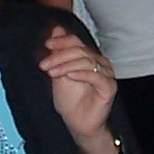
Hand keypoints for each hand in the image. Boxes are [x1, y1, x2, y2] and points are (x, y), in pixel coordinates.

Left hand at [37, 26, 118, 153]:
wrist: (77, 123)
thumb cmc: (70, 100)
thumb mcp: (59, 73)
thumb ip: (59, 52)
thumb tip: (56, 30)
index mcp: (89, 57)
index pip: (76, 42)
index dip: (61, 41)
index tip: (47, 45)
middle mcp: (100, 63)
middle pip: (80, 50)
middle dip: (59, 56)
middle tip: (44, 65)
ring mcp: (106, 75)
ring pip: (87, 60)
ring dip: (66, 65)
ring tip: (52, 73)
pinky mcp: (109, 87)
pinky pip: (97, 76)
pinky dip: (81, 74)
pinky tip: (69, 76)